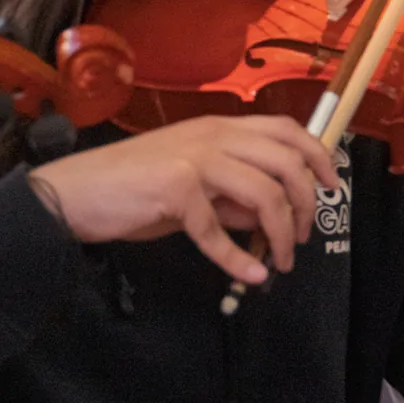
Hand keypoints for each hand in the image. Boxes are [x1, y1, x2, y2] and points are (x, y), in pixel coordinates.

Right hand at [28, 115, 341, 285]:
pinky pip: (218, 230)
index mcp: (219, 128)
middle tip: (302, 237)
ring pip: (264, 194)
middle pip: (286, 163)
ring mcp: (195, 159)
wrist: (71, 194)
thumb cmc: (130, 188)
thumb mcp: (191, 184)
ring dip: (281, 234)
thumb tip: (269, 214)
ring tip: (279, 261)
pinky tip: (249, 274)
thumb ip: (231, 192)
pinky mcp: (176, 189)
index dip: (317, 156)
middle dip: (305, 204)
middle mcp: (213, 136)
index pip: (286, 130)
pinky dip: (238, 258)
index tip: (331, 186)